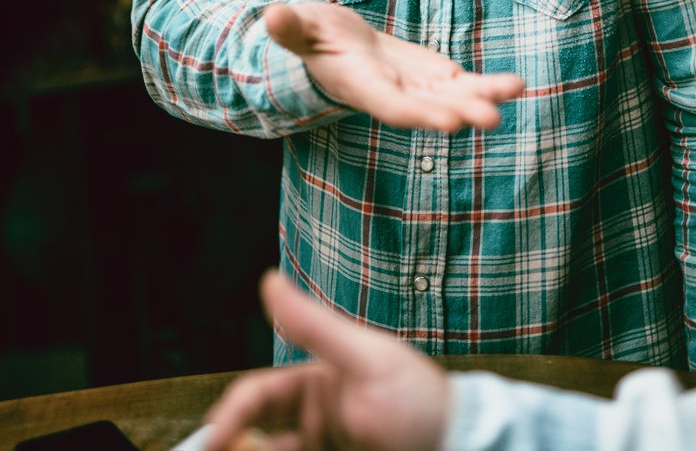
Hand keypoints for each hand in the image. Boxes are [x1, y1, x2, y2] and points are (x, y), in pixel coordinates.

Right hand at [206, 270, 449, 450]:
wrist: (464, 445)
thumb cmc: (419, 400)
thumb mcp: (367, 360)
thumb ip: (315, 327)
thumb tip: (269, 280)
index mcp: (314, 386)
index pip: (256, 399)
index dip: (229, 419)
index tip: (213, 442)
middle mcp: (311, 421)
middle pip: (255, 436)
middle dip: (233, 445)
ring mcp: (323, 447)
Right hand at [265, 0, 523, 131]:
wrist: (333, 48)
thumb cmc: (311, 36)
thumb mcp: (299, 28)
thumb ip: (290, 28)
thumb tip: (271, 16)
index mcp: (361, 86)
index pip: (390, 104)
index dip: (417, 112)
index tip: (445, 121)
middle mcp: (393, 93)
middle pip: (429, 107)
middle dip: (459, 112)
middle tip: (490, 119)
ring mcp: (416, 87)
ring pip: (454, 96)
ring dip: (484, 96)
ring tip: (514, 89)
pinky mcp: (432, 76)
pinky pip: (464, 84)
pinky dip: (488, 85)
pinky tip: (516, 85)